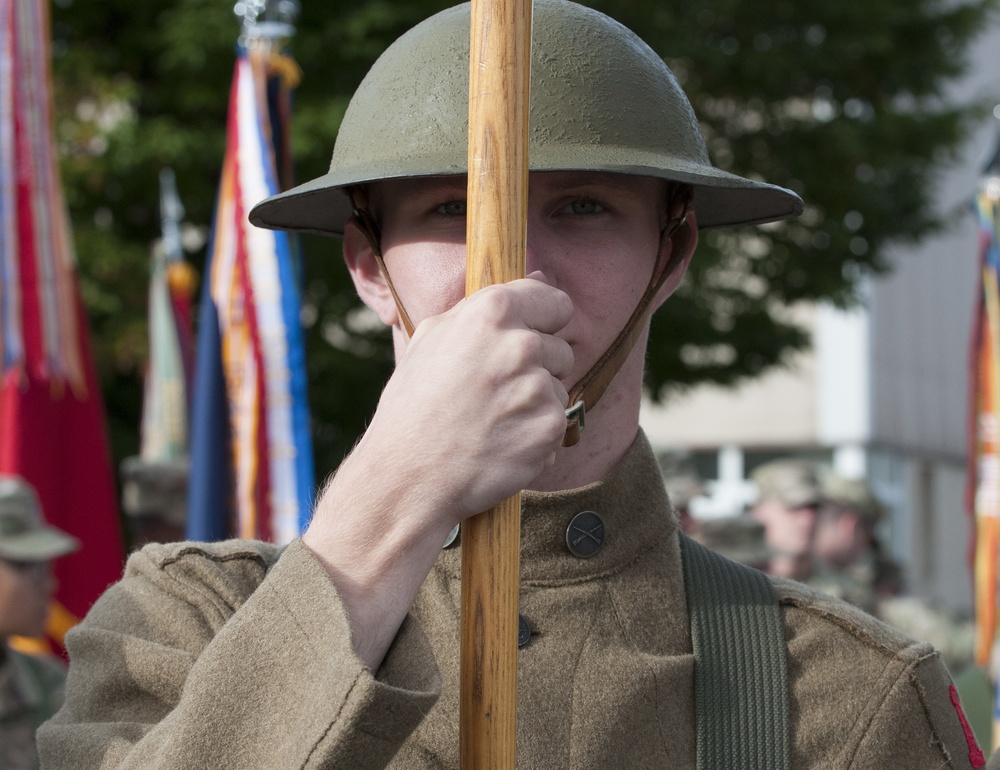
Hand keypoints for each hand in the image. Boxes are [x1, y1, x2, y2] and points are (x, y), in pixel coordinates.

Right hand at [303, 271, 572, 668]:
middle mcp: (513, 347)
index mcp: (483, 315)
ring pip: (562, 383)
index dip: (549, 314)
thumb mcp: (428, 348)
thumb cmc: (406, 416)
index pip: (550, 294)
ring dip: (538, 401)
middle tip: (500, 389)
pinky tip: (500, 446)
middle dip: (541, 362)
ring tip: (492, 422)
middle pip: (562, 340)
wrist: (403, 482)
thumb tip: (513, 291)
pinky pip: (559, 424)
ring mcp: (531, 391)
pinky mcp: (545, 433)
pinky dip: (539, 436)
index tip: (542, 327)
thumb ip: (472, 317)